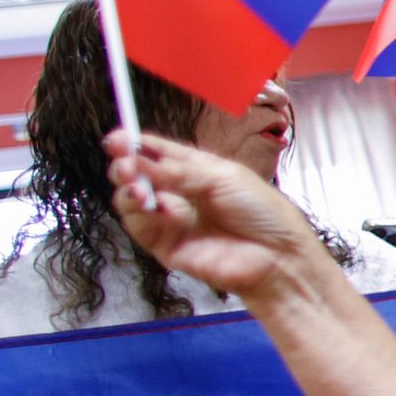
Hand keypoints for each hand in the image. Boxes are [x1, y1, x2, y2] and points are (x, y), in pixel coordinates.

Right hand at [108, 132, 329, 303]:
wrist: (277, 256)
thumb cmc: (262, 212)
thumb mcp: (224, 178)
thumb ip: (180, 170)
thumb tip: (139, 159)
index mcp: (197, 170)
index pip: (159, 152)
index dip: (136, 144)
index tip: (118, 139)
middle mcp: (181, 193)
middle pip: (139, 175)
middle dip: (126, 165)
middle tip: (124, 161)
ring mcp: (171, 220)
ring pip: (132, 200)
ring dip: (128, 188)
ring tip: (134, 181)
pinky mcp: (165, 245)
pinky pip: (140, 226)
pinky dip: (140, 213)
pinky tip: (154, 205)